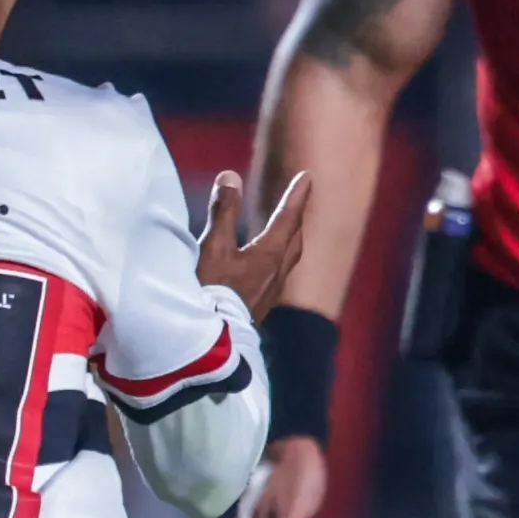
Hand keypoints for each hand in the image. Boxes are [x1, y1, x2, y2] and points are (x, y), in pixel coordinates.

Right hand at [194, 169, 310, 318]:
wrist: (211, 341)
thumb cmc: (212, 291)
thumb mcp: (213, 248)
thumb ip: (223, 211)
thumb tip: (231, 176)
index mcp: (269, 254)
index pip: (288, 218)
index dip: (297, 196)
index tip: (307, 177)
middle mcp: (277, 272)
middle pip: (294, 238)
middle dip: (296, 216)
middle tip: (297, 199)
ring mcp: (271, 291)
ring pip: (289, 256)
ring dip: (290, 237)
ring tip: (285, 228)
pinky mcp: (262, 304)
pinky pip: (279, 271)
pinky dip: (279, 256)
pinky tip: (267, 263)